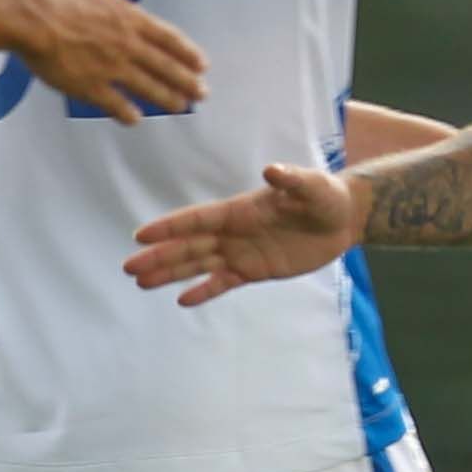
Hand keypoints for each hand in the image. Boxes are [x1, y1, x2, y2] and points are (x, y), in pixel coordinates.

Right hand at [20, 0, 207, 124]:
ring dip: (166, 98)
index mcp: (128, 18)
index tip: (202, 64)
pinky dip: (126, 112)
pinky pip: (114, 103)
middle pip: (164, 66)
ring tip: (180, 106)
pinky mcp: (88, 85)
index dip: (187, 53)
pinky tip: (134, 119)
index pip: (167, 38)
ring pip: (147, 87)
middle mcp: (125, 44)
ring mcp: (109, 67)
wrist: (27, 16)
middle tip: (202, 93)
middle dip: (186, 81)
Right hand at [128, 161, 365, 305]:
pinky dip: (204, 291)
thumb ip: (291, 181)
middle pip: (189, 246)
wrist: (342, 219)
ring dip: (170, 273)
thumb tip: (271, 171)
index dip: (170, 227)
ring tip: (142, 282)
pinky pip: (224, 283)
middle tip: (129, 268)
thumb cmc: (325, 197)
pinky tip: (182, 300)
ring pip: (198, 265)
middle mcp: (233, 232)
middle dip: (159, 256)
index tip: (141, 235)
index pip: (197, 220)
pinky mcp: (254, 270)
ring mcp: (241, 251)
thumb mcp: (312, 187)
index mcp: (239, 210)